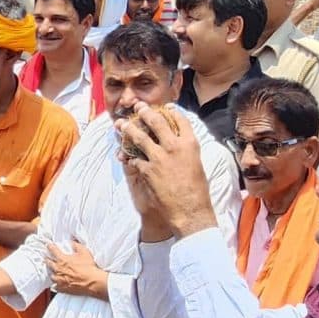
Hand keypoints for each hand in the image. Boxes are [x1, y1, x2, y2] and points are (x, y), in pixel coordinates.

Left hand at [48, 239, 109, 297]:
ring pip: (51, 275)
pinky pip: (55, 286)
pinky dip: (55, 284)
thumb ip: (76, 245)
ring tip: (53, 271)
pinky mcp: (62, 288)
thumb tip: (72, 242)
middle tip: (48, 257)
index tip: (49, 245)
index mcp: (62, 259)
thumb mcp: (84, 252)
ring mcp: (59, 279)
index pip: (52, 250)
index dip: (50, 246)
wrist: (92, 282)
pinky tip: (57, 283)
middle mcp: (58, 269)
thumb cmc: (89, 268)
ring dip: (52, 272)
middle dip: (48, 259)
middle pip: (48, 262)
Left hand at [115, 105, 217, 239]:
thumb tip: (178, 142)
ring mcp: (159, 158)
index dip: (171, 111)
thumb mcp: (196, 164)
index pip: (180, 120)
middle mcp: (174, 146)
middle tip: (138, 107)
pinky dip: (128, 156)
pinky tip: (123, 154)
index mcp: (190, 144)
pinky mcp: (147, 170)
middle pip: (156, 122)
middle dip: (145, 112)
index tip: (164, 107)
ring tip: (121, 124)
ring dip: (128, 129)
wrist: (190, 211)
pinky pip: (134, 158)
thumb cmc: (197, 191)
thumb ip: (186, 150)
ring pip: (139, 137)